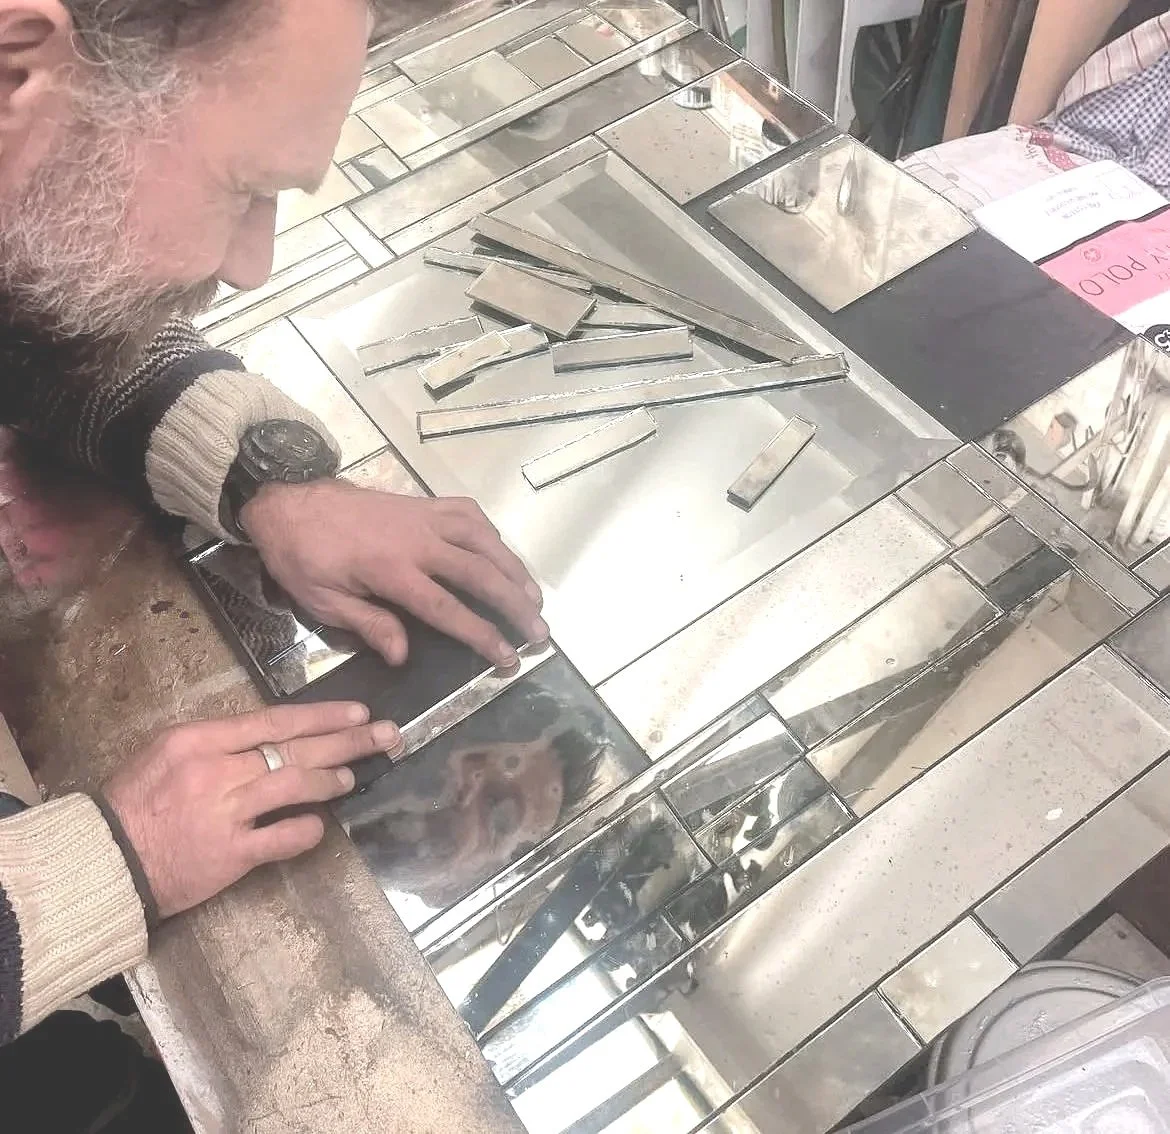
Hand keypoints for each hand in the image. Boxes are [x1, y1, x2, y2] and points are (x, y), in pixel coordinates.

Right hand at [104, 701, 398, 918]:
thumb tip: (273, 735)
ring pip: (295, 786)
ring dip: (331, 779)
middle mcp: (217, 770)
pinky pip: (281, 838)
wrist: (105, 859)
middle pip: (296, 748)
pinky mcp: (230, 855)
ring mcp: (225, 813)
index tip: (358, 712)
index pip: (275, 720)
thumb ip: (219, 741)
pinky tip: (321, 825)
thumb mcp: (167, 752)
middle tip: (386, 735)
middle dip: (348, 740)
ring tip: (352, 775)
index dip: (323, 716)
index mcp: (200, 739)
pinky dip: (306, 831)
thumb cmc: (134, 801)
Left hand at [239, 479, 546, 667]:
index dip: (482, 635)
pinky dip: (492, 533)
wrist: (289, 500)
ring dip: (514, 568)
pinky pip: (468, 513)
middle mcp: (418, 541)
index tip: (507, 656)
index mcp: (391, 571)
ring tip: (534, 596)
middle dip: (515, 604)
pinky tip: (502, 552)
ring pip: (484, 539)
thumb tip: (404, 655)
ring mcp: (424, 517)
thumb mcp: (323, 601)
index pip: (448, 609)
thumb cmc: (302, 556)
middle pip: (480, 573)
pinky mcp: (423, 504)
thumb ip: (368, 625)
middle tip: (540, 630)